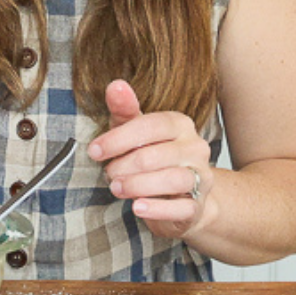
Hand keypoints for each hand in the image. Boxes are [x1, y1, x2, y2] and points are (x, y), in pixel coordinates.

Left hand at [86, 79, 213, 238]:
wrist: (181, 197)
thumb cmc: (152, 158)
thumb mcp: (134, 131)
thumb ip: (124, 109)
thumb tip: (115, 85)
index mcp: (179, 124)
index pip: (151, 125)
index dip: (119, 138)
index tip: (94, 151)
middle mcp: (195, 148)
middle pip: (158, 154)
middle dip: (125, 165)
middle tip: (108, 173)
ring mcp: (201, 177)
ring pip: (174, 179)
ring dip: (138, 185)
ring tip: (116, 188)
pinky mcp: (199, 205)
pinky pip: (183, 207)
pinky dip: (158, 208)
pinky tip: (137, 208)